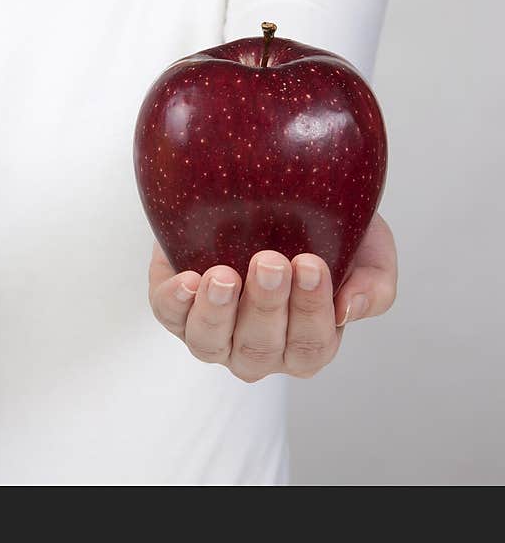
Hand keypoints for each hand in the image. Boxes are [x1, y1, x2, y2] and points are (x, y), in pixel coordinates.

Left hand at [148, 213, 396, 381]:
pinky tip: (187, 279)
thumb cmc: (324, 231)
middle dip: (265, 306)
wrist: (275, 193)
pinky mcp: (175, 306)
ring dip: (218, 311)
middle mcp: (256, 349)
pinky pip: (168, 315)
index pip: (310, 346)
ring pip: (209, 343)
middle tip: (271, 261)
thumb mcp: (367, 250)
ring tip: (224, 275)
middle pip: (259, 348)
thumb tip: (347, 311)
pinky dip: (175, 302)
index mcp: (305, 344)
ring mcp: (213, 332)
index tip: (310, 263)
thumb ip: (373, 285)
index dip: (310, 312)